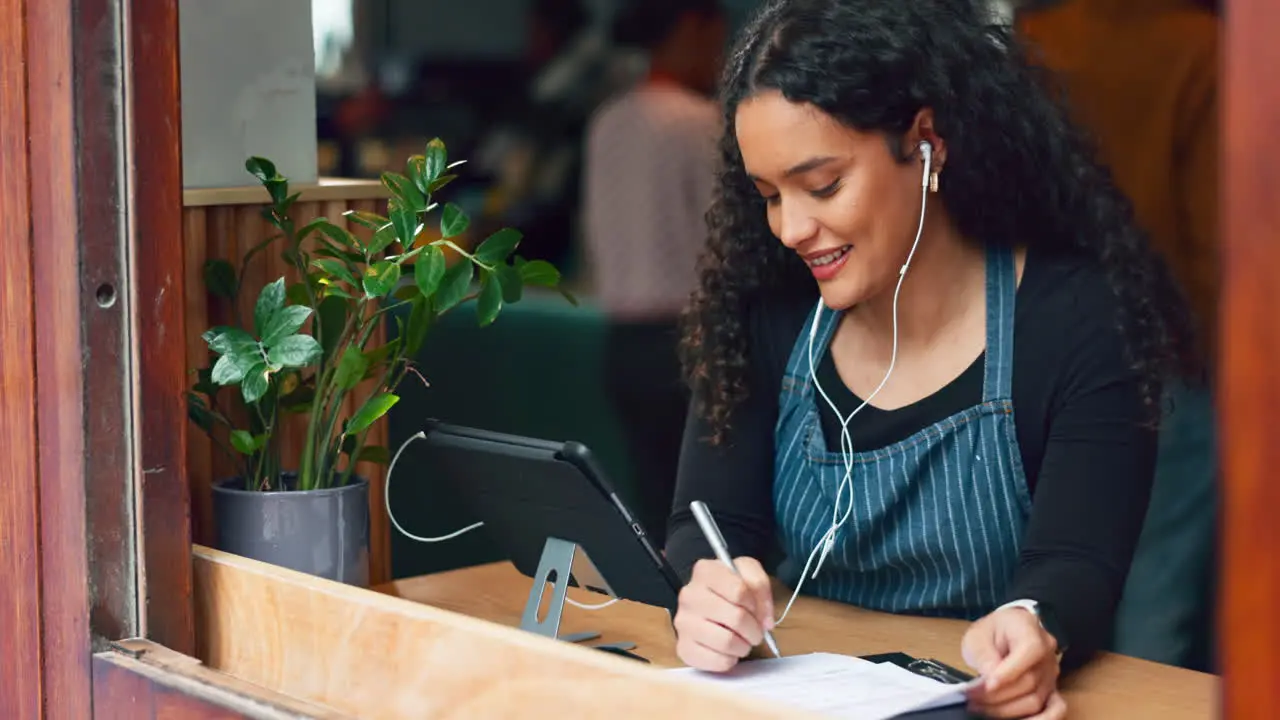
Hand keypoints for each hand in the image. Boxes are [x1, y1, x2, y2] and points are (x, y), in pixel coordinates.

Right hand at [673, 557, 774, 671]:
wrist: (706, 604)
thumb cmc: (729, 587)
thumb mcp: (748, 572)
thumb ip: (760, 586)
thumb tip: (765, 620)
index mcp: (704, 571)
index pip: (739, 591)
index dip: (756, 604)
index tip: (755, 609)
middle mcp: (689, 595)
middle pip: (736, 618)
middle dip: (754, 629)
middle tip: (755, 631)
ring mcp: (683, 623)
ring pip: (727, 642)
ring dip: (744, 646)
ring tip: (742, 641)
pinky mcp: (684, 648)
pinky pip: (718, 661)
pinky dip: (730, 659)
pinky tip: (728, 650)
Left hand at [961, 606, 1064, 718]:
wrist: (1007, 633)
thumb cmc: (991, 632)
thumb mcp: (978, 635)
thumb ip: (984, 654)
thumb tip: (991, 678)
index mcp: (1031, 630)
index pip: (1030, 650)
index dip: (1009, 671)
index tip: (987, 685)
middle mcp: (1048, 653)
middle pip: (1029, 681)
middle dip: (997, 695)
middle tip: (970, 698)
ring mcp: (1052, 675)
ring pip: (1036, 700)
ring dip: (1005, 709)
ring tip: (979, 707)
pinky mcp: (1052, 691)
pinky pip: (1054, 711)